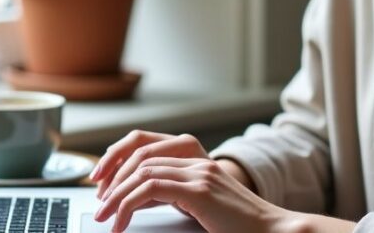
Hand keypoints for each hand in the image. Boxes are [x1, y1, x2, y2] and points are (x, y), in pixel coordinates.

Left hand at [90, 130, 289, 232]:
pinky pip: (151, 188)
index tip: (105, 185)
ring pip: (142, 172)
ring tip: (105, 216)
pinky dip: (129, 204)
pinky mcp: (199, 191)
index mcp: (199, 161)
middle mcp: (198, 161)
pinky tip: (122, 221)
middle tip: (99, 204)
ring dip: (117, 194)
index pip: (148, 150)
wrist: (273, 230)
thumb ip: (176, 197)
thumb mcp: (202, 206)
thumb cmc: (241, 226)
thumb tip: (140, 202)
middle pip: (141, 157)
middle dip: (113, 179)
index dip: (121, 164)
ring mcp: (199, 173)